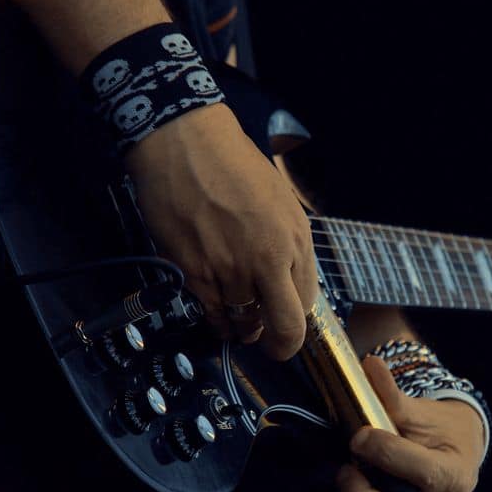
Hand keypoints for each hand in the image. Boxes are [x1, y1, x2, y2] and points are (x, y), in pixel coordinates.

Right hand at [124, 104, 318, 358]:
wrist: (185, 143)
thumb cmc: (234, 165)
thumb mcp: (282, 202)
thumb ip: (289, 246)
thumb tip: (288, 285)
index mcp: (295, 240)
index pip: (306, 303)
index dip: (297, 320)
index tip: (287, 326)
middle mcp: (268, 259)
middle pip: (284, 327)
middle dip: (281, 345)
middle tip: (272, 348)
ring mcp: (230, 269)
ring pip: (242, 323)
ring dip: (242, 327)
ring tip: (239, 322)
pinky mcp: (194, 273)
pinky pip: (211, 313)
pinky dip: (217, 321)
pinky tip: (218, 316)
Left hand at [336, 355, 486, 491]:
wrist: (454, 450)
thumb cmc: (432, 428)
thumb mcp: (417, 410)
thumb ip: (390, 396)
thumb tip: (370, 365)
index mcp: (453, 472)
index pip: (424, 473)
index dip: (388, 455)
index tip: (359, 436)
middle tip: (346, 471)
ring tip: (350, 488)